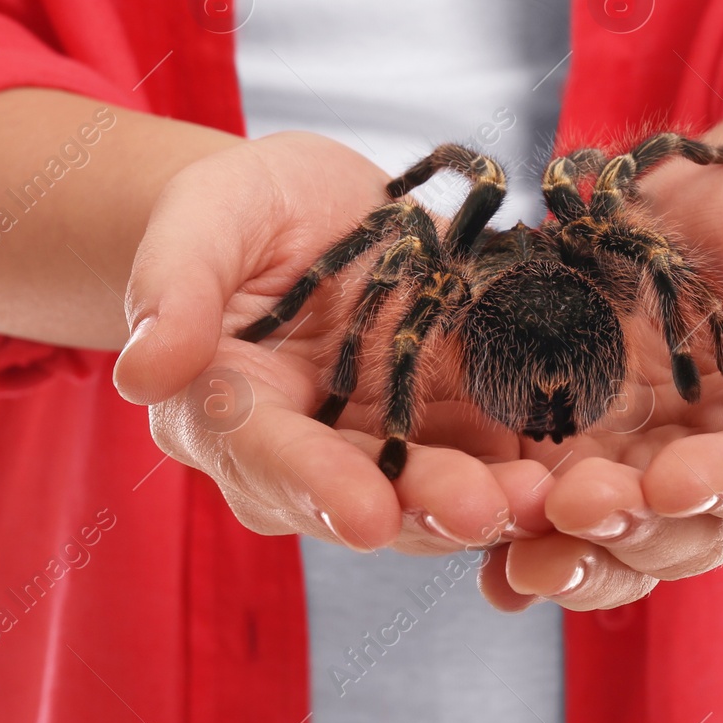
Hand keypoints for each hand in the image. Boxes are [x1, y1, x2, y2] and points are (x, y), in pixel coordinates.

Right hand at [111, 132, 550, 554]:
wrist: (312, 209)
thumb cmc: (239, 209)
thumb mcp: (204, 217)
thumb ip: (174, 284)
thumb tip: (141, 371)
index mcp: (227, 413)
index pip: (267, 456)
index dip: (314, 485)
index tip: (365, 514)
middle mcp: (308, 449)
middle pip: (363, 493)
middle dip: (424, 507)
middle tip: (484, 512)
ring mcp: (386, 442)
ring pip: (435, 489)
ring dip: (490, 502)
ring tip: (547, 496)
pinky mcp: (453, 419)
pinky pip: (494, 451)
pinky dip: (532, 463)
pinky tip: (581, 464)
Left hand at [477, 148, 722, 611]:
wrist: (680, 202)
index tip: (676, 478)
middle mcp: (719, 465)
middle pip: (690, 529)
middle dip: (634, 526)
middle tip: (576, 505)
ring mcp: (639, 467)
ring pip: (619, 543)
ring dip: (574, 556)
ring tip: (523, 552)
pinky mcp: (569, 453)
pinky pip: (548, 521)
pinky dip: (520, 551)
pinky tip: (490, 576)